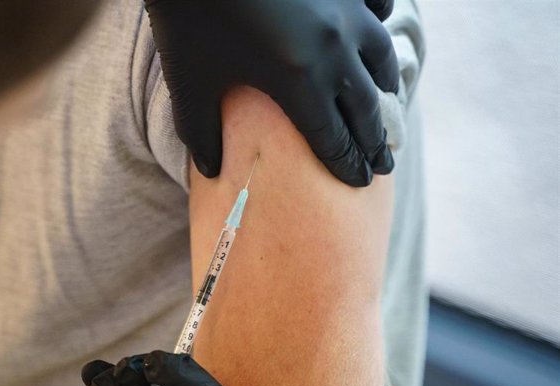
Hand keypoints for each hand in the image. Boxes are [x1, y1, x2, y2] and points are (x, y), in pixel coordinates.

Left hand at [145, 0, 398, 186]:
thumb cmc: (186, 18)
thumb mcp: (188, 82)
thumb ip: (201, 134)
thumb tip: (211, 172)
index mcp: (297, 78)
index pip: (332, 136)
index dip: (348, 164)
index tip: (361, 182)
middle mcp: (331, 45)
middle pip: (364, 106)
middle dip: (375, 140)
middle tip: (384, 164)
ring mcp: (342, 7)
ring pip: (379, 56)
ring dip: (382, 88)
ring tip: (382, 105)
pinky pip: (376, 6)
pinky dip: (378, 27)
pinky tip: (374, 35)